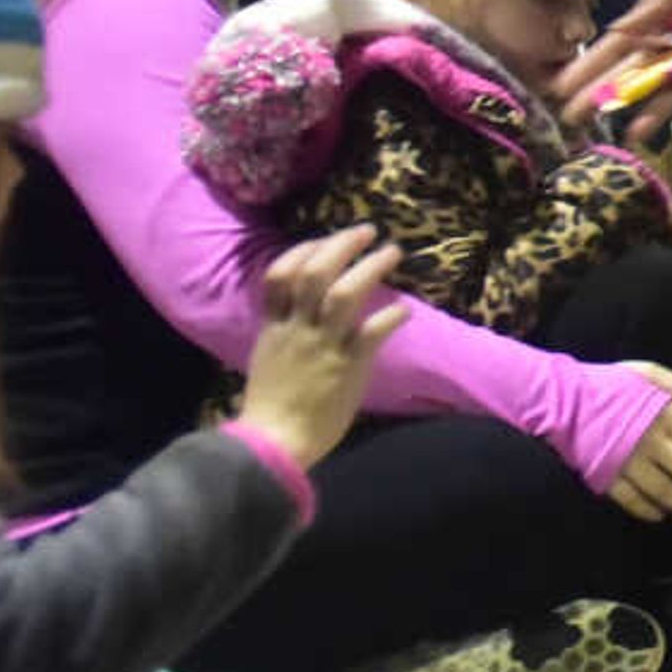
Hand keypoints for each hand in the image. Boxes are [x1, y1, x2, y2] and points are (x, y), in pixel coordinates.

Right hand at [234, 225, 409, 469]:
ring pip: (344, 293)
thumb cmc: (271, 407)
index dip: (302, 250)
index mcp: (274, 327)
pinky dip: (390, 317)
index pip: (279, 275)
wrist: (274, 441)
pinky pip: (372, 332)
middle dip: (341, 245)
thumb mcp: (268, 359)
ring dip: (371, 267)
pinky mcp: (347, 366)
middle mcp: (297, 328)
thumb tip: (298, 317)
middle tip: (367, 230)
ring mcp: (322, 345)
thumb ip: (283, 334)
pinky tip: (403, 312)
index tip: (323, 241)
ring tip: (392, 252)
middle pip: (315, 272)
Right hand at [565, 0, 671, 107]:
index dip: (588, 67)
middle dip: (602, 95)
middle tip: (573, 117)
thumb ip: (651, 7)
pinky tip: (668, 94)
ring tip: (626, 133)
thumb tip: (617, 31)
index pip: (614, 47)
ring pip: (664, 85)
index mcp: (653, 16)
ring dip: (646, 108)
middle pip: (632, 72)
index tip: (560, 87)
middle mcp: (670, 38)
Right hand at [605, 360, 671, 522]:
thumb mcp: (647, 373)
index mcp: (663, 415)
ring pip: (662, 489)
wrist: (561, 400)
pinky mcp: (605, 476)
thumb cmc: (608, 384)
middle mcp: (649, 441)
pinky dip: (647, 509)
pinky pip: (631, 499)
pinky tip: (659, 515)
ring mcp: (627, 462)